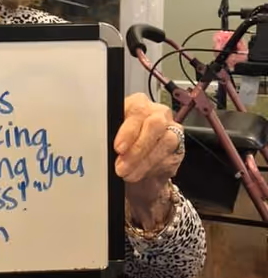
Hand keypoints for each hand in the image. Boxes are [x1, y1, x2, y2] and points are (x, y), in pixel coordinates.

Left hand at [114, 94, 184, 230]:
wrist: (135, 165)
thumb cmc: (120, 146)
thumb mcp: (110, 136)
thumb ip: (108, 133)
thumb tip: (99, 140)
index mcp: (138, 103)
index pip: (137, 110)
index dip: (128, 131)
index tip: (118, 148)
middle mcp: (157, 113)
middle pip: (155, 124)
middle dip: (137, 148)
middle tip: (121, 167)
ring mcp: (171, 130)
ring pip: (165, 142)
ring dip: (143, 163)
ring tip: (127, 174)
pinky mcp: (178, 148)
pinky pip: (169, 157)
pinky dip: (152, 169)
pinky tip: (139, 174)